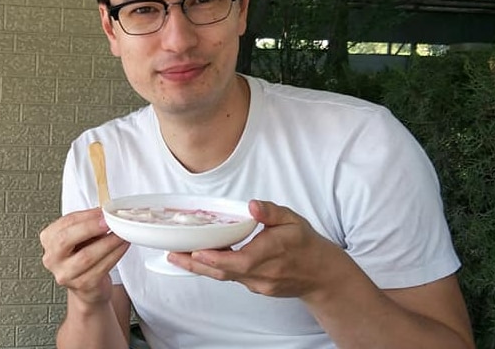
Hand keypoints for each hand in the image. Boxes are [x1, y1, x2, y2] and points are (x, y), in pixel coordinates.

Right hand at [40, 208, 129, 304]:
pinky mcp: (82, 285)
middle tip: (108, 222)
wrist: (88, 285)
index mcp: (49, 239)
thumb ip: (89, 223)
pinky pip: (100, 267)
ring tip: (120, 233)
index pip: (65, 223)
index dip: (86, 216)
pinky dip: (115, 254)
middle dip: (90, 228)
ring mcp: (65, 274)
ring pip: (86, 256)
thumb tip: (105, 213)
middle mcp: (52, 258)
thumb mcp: (81, 236)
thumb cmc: (83, 255)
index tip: (103, 211)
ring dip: (108, 242)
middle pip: (66, 240)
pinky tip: (122, 246)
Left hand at [168, 200, 338, 297]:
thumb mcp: (293, 220)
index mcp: (272, 253)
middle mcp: (263, 273)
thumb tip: (253, 205)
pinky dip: (214, 269)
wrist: (321, 275)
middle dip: (196, 263)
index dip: (216, 258)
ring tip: (177, 256)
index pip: (240, 260)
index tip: (196, 250)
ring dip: (200, 267)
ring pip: (225, 277)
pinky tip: (199, 259)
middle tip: (173, 253)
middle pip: (224, 272)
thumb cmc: (306, 244)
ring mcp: (259, 284)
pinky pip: (231, 278)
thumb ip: (271, 212)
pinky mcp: (256, 288)